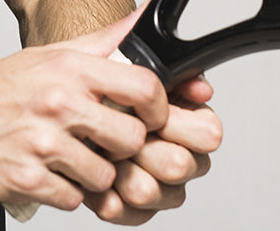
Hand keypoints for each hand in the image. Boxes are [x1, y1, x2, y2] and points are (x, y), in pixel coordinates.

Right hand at [0, 12, 166, 210]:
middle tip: (109, 144)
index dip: (159, 108)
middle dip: (126, 147)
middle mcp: (59, 101)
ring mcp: (42, 142)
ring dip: (95, 174)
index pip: (144, 86)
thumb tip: (147, 16)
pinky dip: (67, 192)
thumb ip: (107, 38)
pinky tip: (52, 173)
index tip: (152, 117)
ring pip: (105, 175)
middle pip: (131, 138)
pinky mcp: (26, 179)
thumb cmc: (3, 85)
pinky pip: (73, 199)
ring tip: (75, 159)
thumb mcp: (55, 52)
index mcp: (72, 68)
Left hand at [84, 75, 222, 224]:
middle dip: (144, 147)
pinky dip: (107, 195)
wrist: (70, 116)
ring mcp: (161, 187)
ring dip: (120, 169)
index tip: (153, 115)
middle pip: (178, 165)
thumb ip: (168, 69)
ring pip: (148, 191)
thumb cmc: (106, 90)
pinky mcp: (137, 210)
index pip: (209, 134)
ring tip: (101, 150)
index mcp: (192, 122)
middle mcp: (183, 156)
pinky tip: (98, 174)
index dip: (179, 125)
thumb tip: (201, 88)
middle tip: (122, 131)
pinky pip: (129, 213)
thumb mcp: (130, 65)